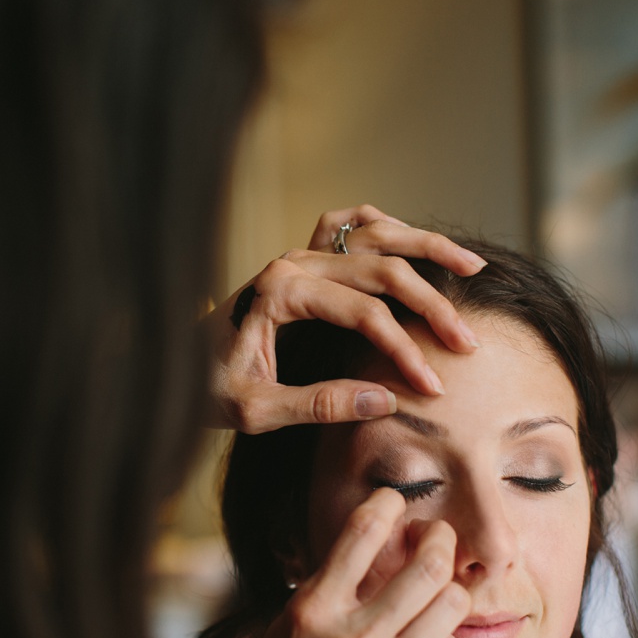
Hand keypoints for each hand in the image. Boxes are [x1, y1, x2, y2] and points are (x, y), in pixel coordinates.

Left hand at [207, 205, 485, 433]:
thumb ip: (319, 404)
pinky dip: (385, 228)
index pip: (364, 313)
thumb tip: (388, 400)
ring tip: (471, 267)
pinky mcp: (299, 260)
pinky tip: (414, 244)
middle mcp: (292, 261)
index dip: (405, 349)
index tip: (434, 386)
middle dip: (431, 306)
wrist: (165, 361)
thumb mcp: (256, 410)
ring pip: (375, 235)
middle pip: (382, 270)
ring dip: (425, 249)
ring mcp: (297, 254)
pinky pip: (348, 226)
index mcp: (280, 290)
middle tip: (469, 342)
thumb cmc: (203, 387)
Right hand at [230, 489, 468, 637]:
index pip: (361, 533)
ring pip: (451, 604)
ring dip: (447, 587)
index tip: (392, 501)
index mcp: (313, 609)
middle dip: (439, 538)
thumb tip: (380, 539)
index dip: (386, 503)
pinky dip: (442, 637)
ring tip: (437, 586)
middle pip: (427, 565)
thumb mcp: (290, 624)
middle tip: (435, 535)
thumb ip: (332, 585)